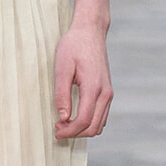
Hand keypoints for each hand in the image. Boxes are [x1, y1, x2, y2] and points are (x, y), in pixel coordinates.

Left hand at [53, 20, 112, 140]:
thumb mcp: (62, 68)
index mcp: (94, 88)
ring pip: (100, 124)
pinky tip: (75, 116)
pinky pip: (102, 116)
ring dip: (82, 129)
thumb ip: (62, 94)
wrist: (90, 32)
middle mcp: (105, 93)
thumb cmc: (74, 46)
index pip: (84, 120)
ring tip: (64, 122)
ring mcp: (109, 93)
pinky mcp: (108, 91)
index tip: (56, 131)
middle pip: (93, 127)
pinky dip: (90, 122)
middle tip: (58, 127)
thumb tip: (63, 118)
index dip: (69, 131)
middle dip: (75, 133)